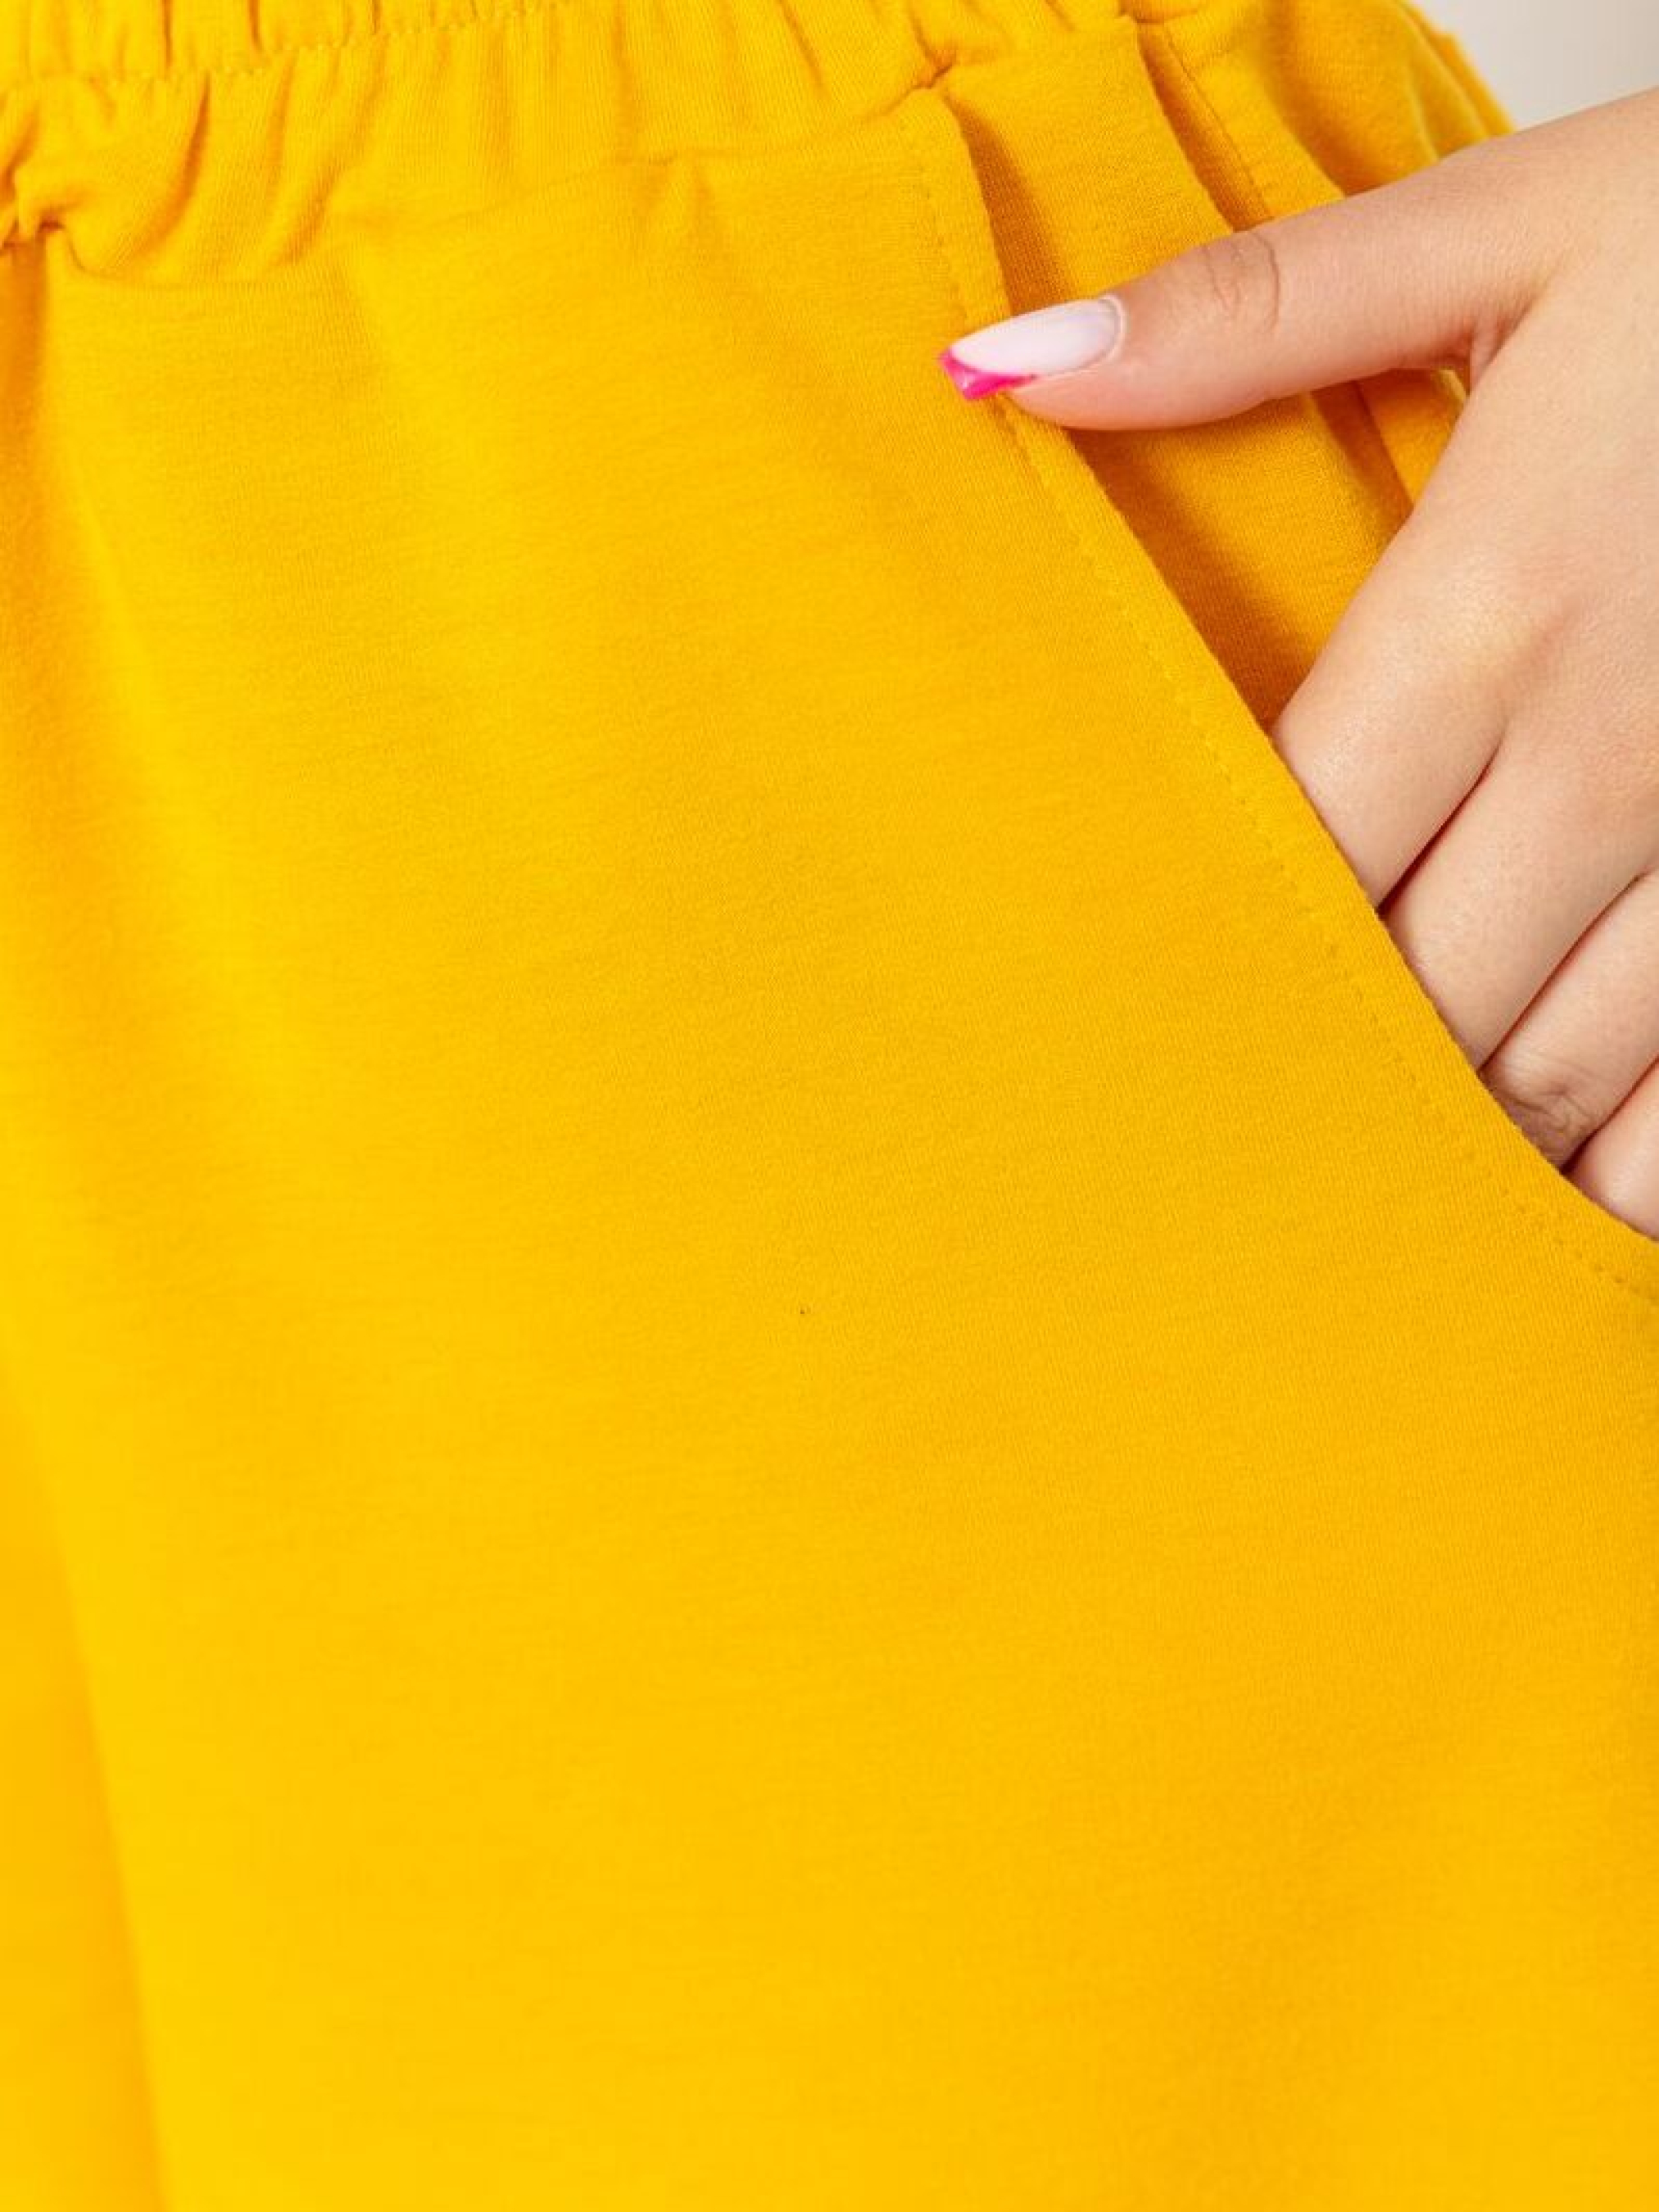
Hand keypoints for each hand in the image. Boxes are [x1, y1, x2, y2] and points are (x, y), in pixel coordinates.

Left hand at [938, 88, 1658, 1239]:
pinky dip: (1630, 1164)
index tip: (1120, 1013)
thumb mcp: (1513, 235)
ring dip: (1456, 1144)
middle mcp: (1608, 758)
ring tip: (1359, 1196)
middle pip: (1406, 994)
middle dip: (1315, 1071)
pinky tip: (1560, 1202)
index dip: (1197, 953)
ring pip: (1560, 1070)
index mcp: (1490, 609)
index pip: (1285, 851)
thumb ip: (1255, 314)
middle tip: (1215, 1135)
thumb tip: (1002, 365)